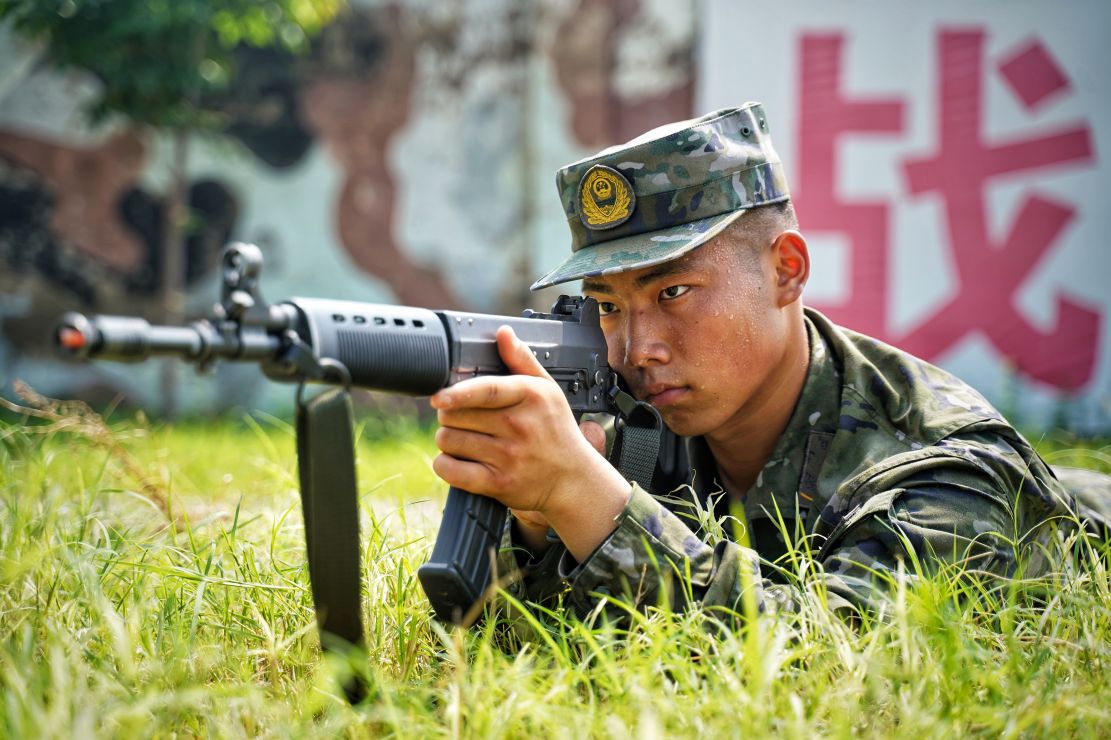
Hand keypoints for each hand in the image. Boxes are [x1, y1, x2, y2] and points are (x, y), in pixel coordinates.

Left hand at [431, 326, 630, 560]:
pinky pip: (452, 471)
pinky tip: (457, 461)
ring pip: (449, 441)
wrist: (573, 480)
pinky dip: (446, 466)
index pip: (486, 390)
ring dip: (448, 440)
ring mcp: (508, 457)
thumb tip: (503, 333)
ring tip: (464, 440)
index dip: (457, 392)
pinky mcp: (498, 484)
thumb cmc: (557, 431)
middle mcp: (519, 426)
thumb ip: (522, 360)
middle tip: (462, 419)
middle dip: (450, 415)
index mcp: (530, 397)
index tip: (438, 396)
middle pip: (456, 415)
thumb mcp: (549, 391)